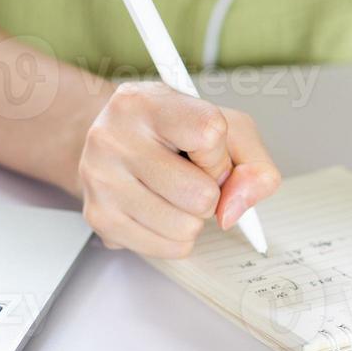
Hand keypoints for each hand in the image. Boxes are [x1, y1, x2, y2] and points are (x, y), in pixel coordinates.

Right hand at [76, 82, 281, 258]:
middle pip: (199, 194)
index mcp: (146, 102)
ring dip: (193, 217)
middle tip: (189, 176)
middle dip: (209, 192)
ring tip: (173, 192)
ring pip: (185, 227)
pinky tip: (159, 209)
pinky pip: (167, 248)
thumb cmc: (175, 133)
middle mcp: (113, 137)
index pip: (209, 134)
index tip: (208, 153)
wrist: (116, 142)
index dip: (221, 156)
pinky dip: (175, 237)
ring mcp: (100, 180)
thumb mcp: (225, 127)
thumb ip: (253, 164)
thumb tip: (234, 210)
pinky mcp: (98, 217)